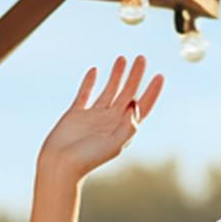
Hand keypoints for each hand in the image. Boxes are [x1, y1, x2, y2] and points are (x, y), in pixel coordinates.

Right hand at [38, 56, 164, 179]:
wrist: (61, 164)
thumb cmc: (88, 158)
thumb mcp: (114, 145)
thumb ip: (128, 126)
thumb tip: (134, 104)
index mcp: (122, 129)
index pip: (141, 107)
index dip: (151, 92)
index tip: (159, 75)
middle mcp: (110, 121)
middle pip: (127, 94)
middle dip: (135, 76)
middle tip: (142, 58)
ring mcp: (93, 117)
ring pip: (109, 90)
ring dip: (116, 75)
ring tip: (122, 58)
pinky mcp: (76, 114)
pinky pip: (85, 93)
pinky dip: (90, 82)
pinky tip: (95, 70)